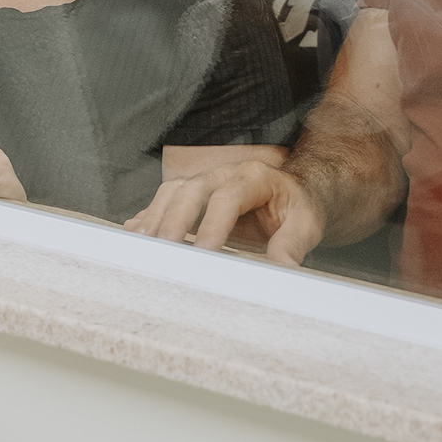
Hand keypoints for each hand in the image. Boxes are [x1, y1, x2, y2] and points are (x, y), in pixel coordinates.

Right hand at [125, 156, 325, 265]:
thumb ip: (293, 243)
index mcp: (253, 177)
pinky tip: (135, 232)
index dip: (213, 223)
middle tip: (164, 248)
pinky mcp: (193, 194)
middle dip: (174, 218)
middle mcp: (224, 174)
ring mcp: (204, 181)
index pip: (228, 197)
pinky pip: (165, 199)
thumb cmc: (298, 207)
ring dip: (156, 215)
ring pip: (172, 191)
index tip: (205, 252)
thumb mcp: (306, 223)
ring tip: (143, 242)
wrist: (295, 191)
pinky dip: (149, 214)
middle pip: (191, 189)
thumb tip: (283, 267)